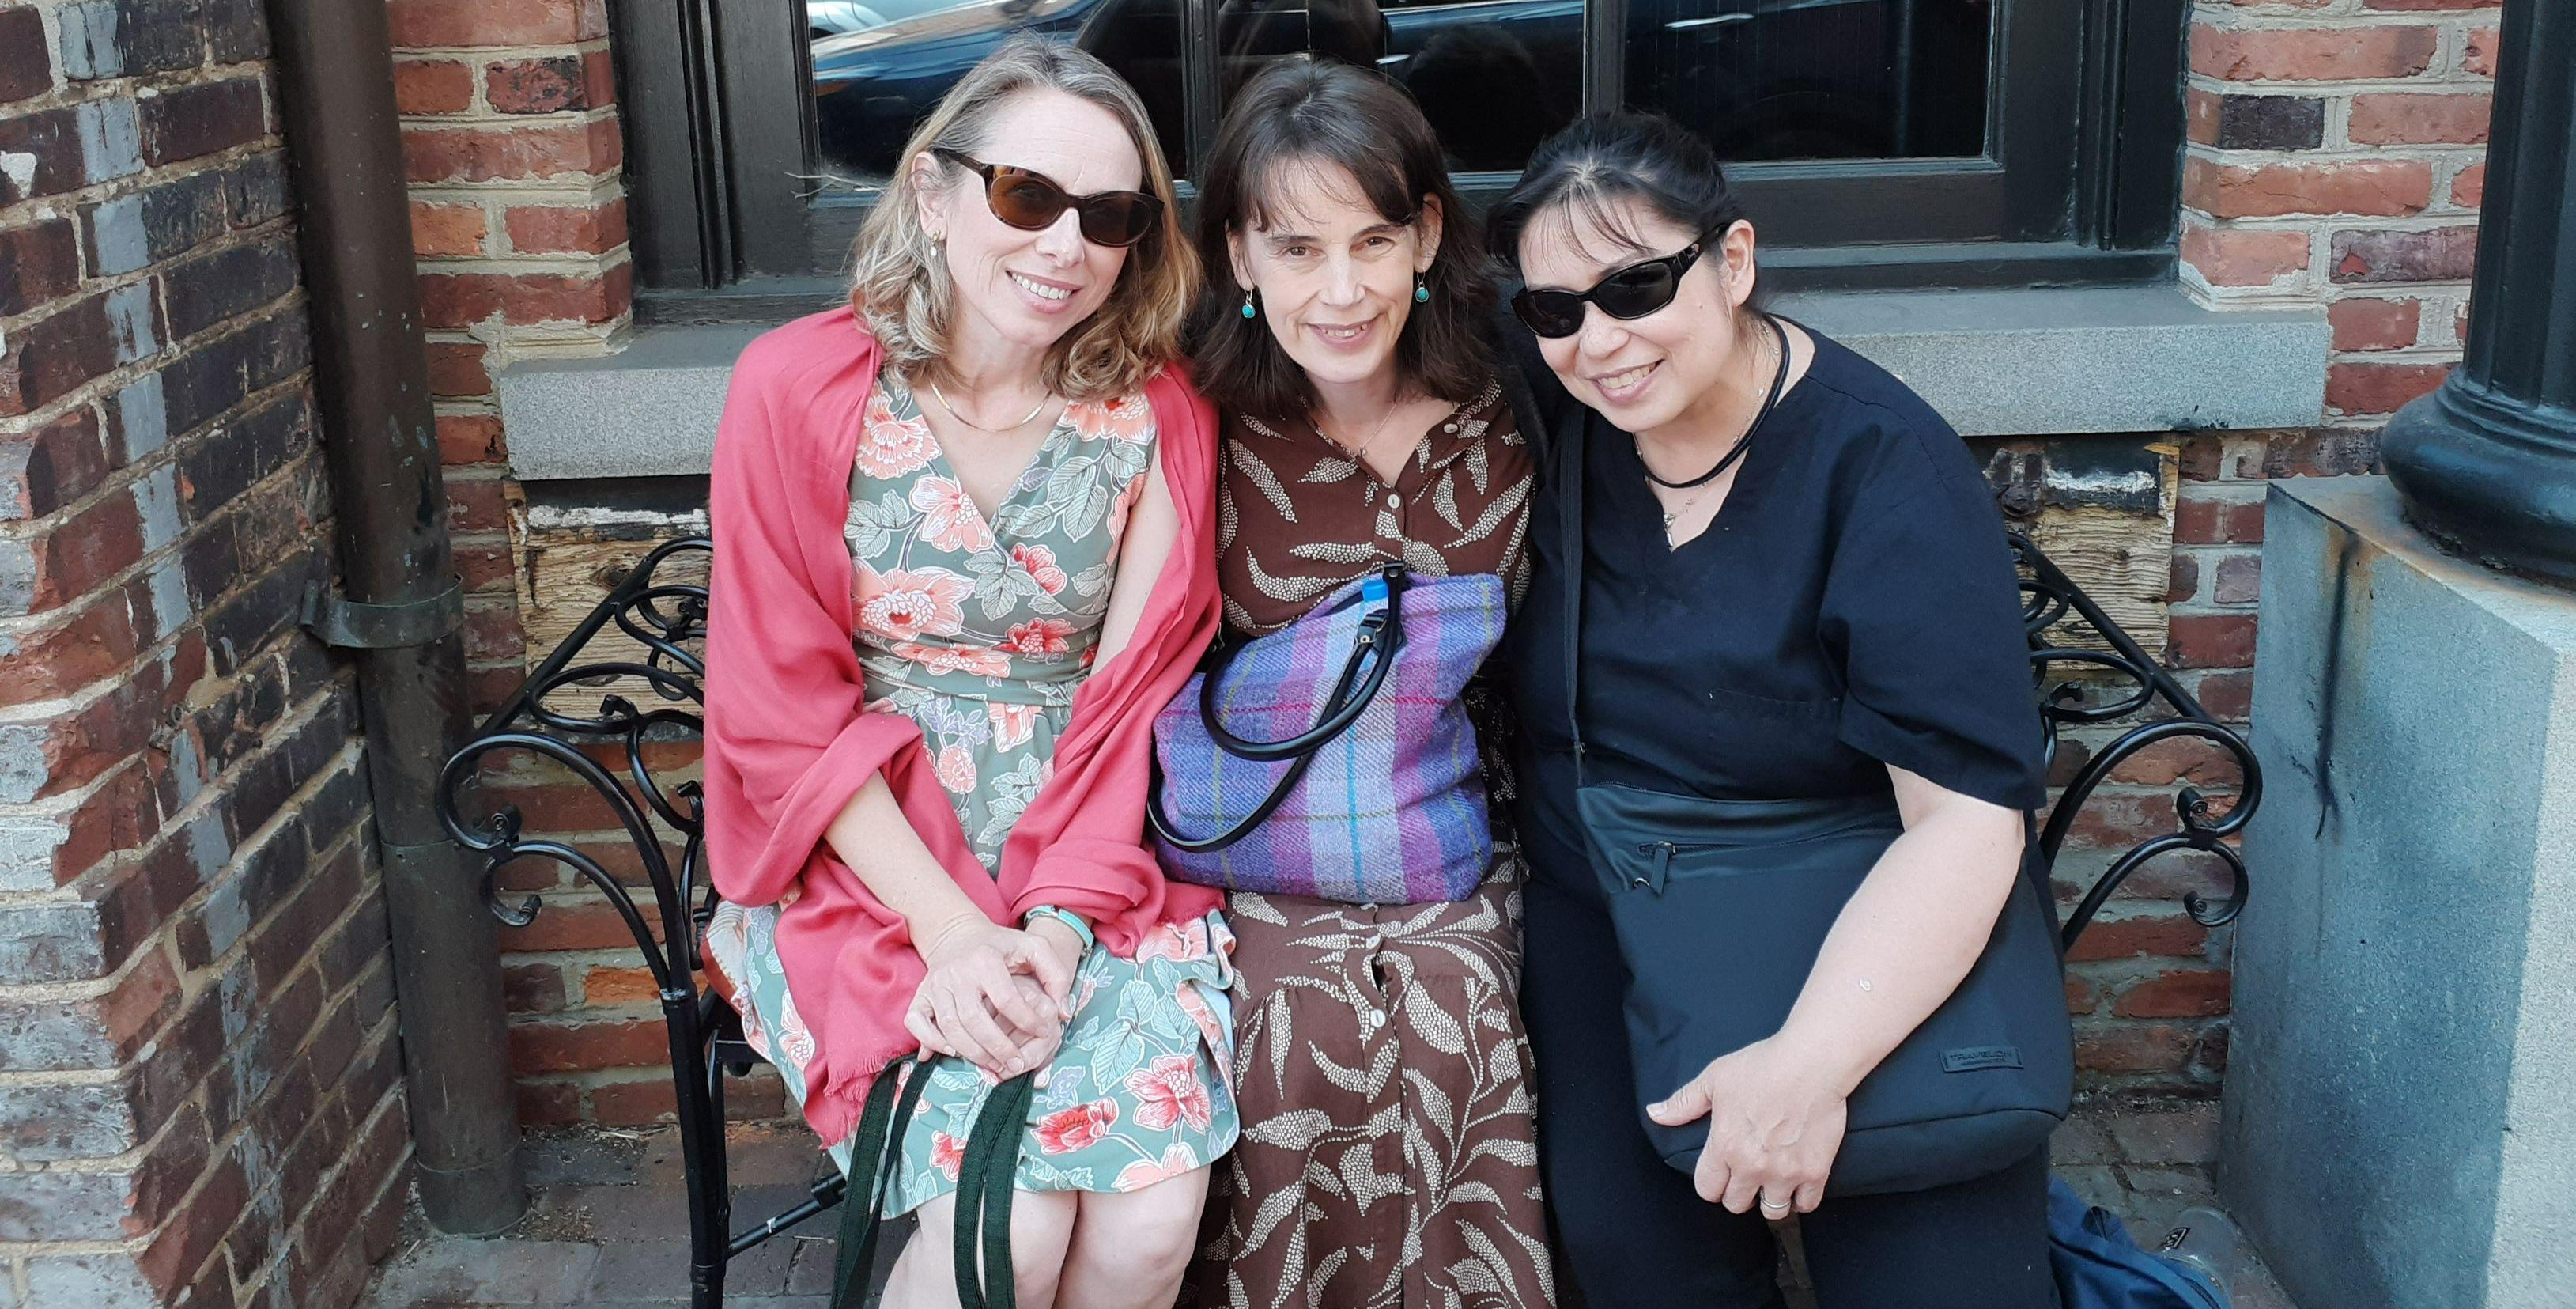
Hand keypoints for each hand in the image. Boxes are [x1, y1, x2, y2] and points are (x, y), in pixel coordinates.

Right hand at [904, 916, 1076, 1077]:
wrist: (958, 933)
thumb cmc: (1001, 946)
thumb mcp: (1034, 948)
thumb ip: (1056, 975)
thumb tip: (1063, 1013)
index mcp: (986, 960)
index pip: (1008, 999)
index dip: (1028, 1020)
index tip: (1043, 1031)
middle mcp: (957, 973)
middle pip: (974, 1020)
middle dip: (998, 1048)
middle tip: (1016, 1065)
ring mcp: (935, 985)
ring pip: (949, 1027)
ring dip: (972, 1052)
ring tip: (995, 1066)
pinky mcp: (921, 995)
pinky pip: (916, 1023)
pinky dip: (931, 1041)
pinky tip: (953, 1053)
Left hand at [1646, 1036, 1849, 1215]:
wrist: (1812, 1063)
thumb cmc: (1762, 1066)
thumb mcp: (1715, 1078)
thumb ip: (1684, 1102)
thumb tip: (1654, 1114)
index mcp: (1725, 1146)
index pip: (1707, 1189)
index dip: (1711, 1184)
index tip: (1720, 1174)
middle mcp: (1752, 1166)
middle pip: (1736, 1204)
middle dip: (1738, 1193)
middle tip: (1746, 1176)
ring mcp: (1785, 1172)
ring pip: (1772, 1211)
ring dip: (1769, 1200)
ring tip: (1771, 1183)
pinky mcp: (1815, 1172)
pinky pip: (1806, 1205)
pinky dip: (1800, 1199)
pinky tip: (1796, 1184)